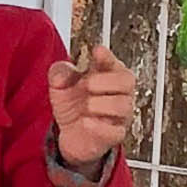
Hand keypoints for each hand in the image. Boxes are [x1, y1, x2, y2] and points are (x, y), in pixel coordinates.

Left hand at [49, 42, 136, 168]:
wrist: (70, 135)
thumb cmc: (73, 105)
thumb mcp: (60, 85)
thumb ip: (59, 73)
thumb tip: (61, 75)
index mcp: (107, 75)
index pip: (113, 62)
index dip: (107, 56)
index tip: (98, 51)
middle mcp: (118, 93)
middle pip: (127, 80)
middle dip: (106, 80)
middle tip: (88, 84)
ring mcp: (119, 115)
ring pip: (123, 105)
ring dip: (102, 104)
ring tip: (86, 105)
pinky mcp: (114, 135)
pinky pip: (116, 132)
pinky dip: (99, 126)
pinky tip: (85, 121)